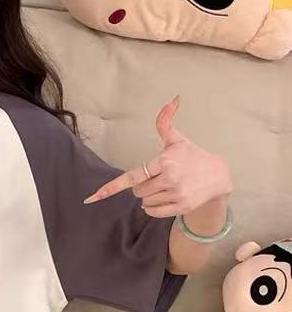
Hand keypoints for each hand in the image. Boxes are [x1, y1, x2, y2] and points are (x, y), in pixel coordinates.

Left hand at [83, 97, 231, 216]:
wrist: (218, 176)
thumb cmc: (192, 156)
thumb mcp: (177, 139)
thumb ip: (166, 122)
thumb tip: (171, 100)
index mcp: (165, 161)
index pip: (133, 176)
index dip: (111, 187)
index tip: (92, 197)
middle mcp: (170, 178)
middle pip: (136, 190)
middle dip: (142, 185)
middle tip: (158, 177)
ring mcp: (176, 194)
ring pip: (144, 201)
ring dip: (149, 196)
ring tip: (165, 186)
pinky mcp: (181, 207)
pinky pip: (153, 212)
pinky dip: (154, 207)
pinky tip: (166, 197)